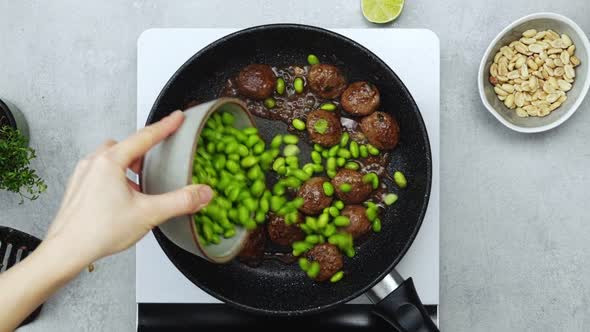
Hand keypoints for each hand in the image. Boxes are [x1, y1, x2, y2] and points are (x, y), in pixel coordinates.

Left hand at [46, 110, 212, 265]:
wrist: (66, 251)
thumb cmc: (99, 231)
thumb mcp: (149, 214)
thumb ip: (180, 201)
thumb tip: (203, 193)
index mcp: (111, 162)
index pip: (145, 137)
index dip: (165, 126)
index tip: (177, 117)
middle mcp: (94, 163)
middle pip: (125, 146)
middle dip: (143, 149)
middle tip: (158, 158)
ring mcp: (83, 175)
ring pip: (111, 158)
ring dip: (128, 164)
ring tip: (141, 182)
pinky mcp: (78, 188)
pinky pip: (100, 172)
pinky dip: (115, 177)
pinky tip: (123, 196)